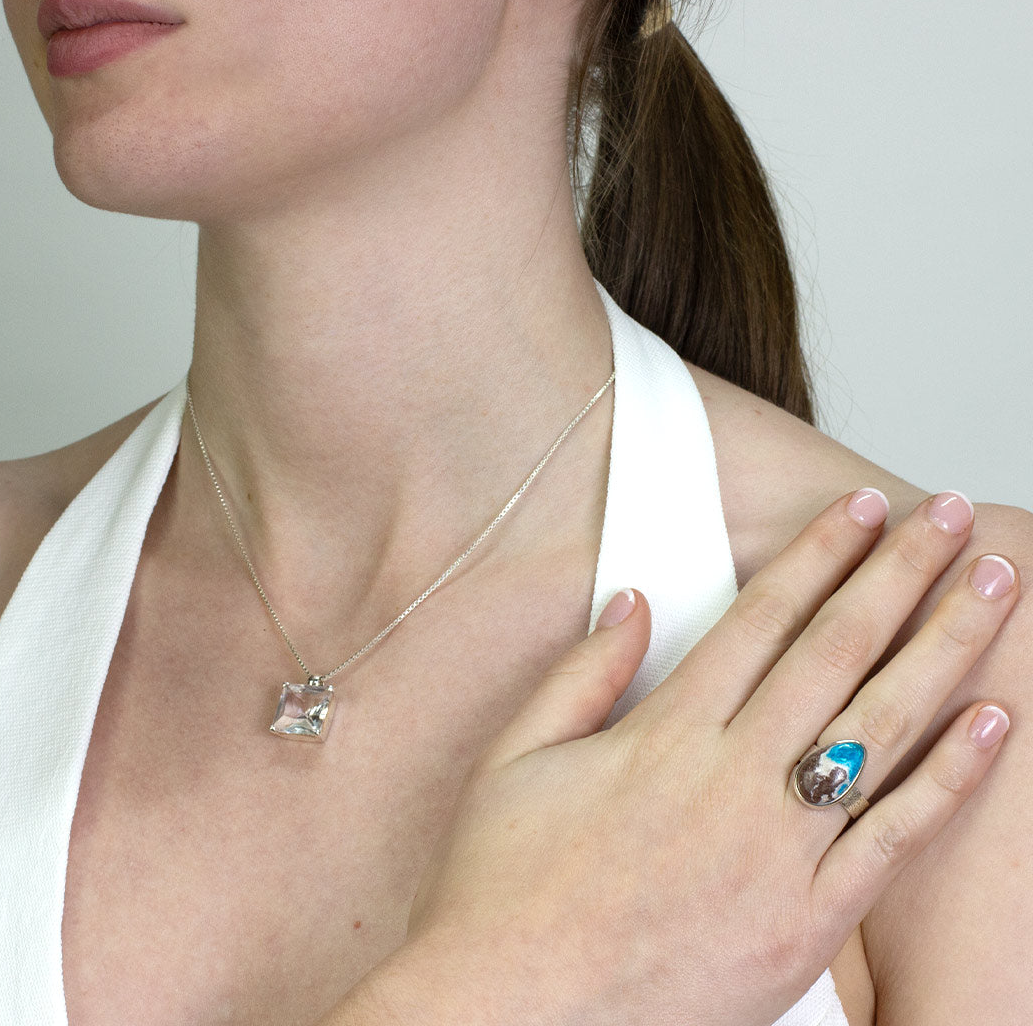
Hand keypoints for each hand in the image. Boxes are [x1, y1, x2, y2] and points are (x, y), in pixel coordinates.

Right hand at [400, 490, 1016, 1024]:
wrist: (508, 1019)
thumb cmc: (499, 890)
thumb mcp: (513, 761)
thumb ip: (582, 674)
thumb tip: (632, 603)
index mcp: (663, 733)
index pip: (761, 618)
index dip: (818, 554)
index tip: (861, 508)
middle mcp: (731, 777)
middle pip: (836, 651)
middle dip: (901, 572)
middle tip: (954, 516)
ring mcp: (776, 850)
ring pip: (882, 728)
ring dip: (944, 647)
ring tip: (992, 587)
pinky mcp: (806, 925)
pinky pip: (893, 839)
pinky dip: (950, 778)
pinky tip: (991, 723)